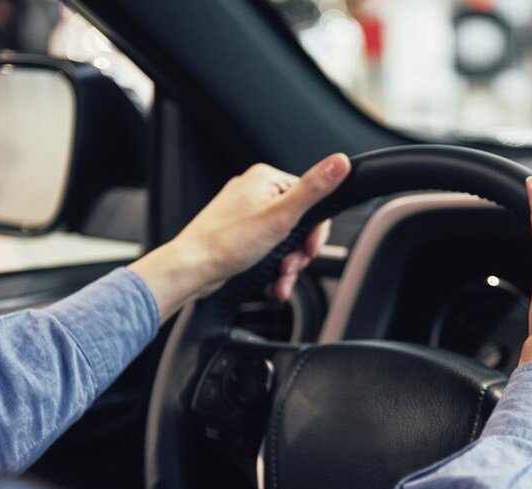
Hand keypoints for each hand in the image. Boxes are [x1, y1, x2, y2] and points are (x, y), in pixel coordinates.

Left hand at [130, 153, 350, 321]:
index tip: (309, 250)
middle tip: (290, 266)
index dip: (315, 231)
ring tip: (279, 279)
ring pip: (285, 241)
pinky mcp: (240, 234)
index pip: (311, 199)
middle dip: (299, 253)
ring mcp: (246, 214)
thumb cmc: (226, 243)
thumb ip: (313, 190)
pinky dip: (273, 268)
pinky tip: (270, 281)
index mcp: (266, 179)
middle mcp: (255, 192)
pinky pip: (268, 250)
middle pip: (299, 223)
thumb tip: (339, 163)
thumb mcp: (281, 216)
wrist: (191, 269)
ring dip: (287, 265)